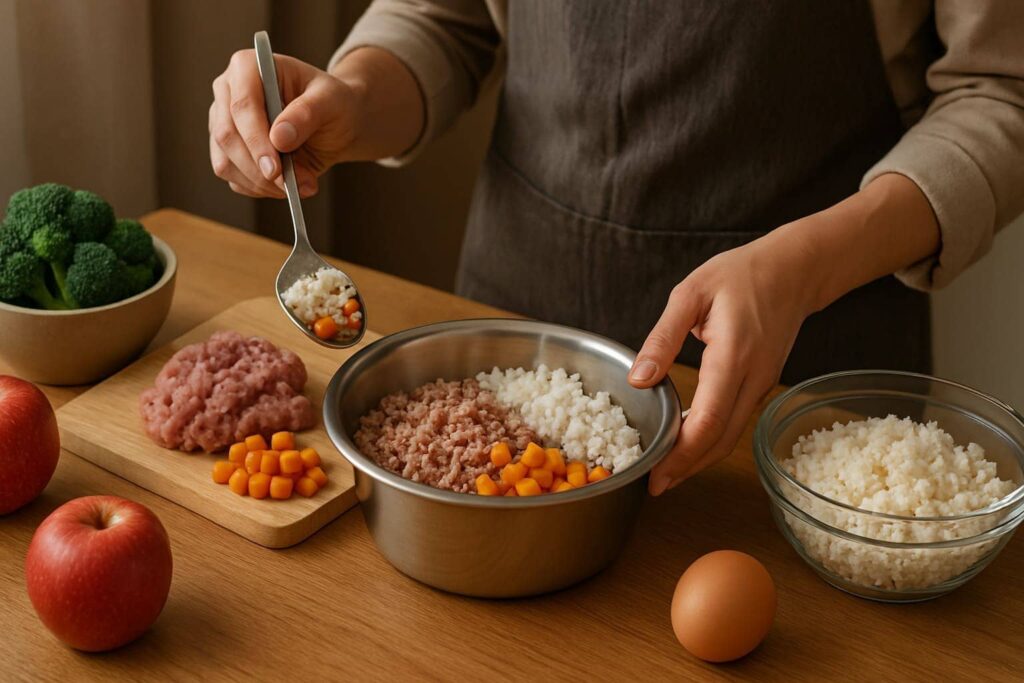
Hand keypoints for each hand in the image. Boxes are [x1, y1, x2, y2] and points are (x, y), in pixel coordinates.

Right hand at [209, 50, 362, 197]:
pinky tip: (287, 186)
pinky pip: (234, 178)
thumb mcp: (332, 101)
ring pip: (226, 162)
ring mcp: (223, 123)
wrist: (335, 124)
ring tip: (300, 185)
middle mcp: (227, 93)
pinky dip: (260, 189)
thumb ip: (307, 114)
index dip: (256, 139)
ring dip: (262, 183)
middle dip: (259, 168)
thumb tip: (279, 138)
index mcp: (247, 67)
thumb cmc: (332, 103)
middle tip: (290, 186)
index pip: (242, 105)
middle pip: (227, 136)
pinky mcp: (227, 151)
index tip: (275, 168)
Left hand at [628, 227, 819, 494]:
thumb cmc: (740, 274)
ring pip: (731, 436)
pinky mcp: (761, 384)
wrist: (794, 270)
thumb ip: (663, 338)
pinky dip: (712, 440)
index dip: (680, 454)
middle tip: (655, 486)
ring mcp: (761, 384)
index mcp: (733, 356)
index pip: (707, 420)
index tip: (655, 473)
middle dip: (687, 468)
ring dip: (700, 459)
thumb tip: (639, 380)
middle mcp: (752, 378)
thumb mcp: (691, 294)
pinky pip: (736, 422)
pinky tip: (689, 443)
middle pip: (721, 439)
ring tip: (668, 473)